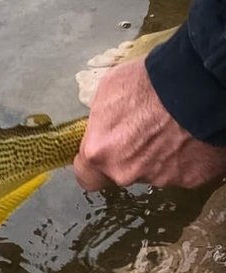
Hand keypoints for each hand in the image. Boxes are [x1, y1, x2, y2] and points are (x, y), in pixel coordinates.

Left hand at [74, 57, 225, 190]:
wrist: (197, 84)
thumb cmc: (148, 82)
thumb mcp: (107, 91)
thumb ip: (100, 122)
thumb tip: (103, 127)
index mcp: (100, 153)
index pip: (87, 177)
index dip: (95, 166)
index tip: (102, 156)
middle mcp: (126, 172)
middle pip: (123, 171)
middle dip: (131, 156)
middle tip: (145, 131)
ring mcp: (160, 178)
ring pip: (153, 171)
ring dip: (159, 156)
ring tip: (171, 129)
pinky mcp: (191, 178)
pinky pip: (183, 171)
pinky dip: (185, 158)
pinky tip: (190, 136)